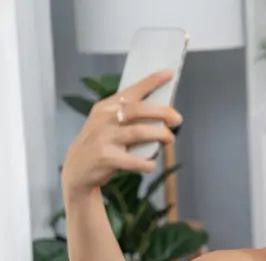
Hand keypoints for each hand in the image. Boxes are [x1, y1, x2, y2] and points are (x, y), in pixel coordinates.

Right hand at [61, 70, 182, 198]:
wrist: (77, 171)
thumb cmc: (99, 144)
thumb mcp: (106, 123)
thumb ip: (127, 115)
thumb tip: (162, 112)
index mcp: (106, 106)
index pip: (132, 90)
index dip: (152, 81)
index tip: (169, 73)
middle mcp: (104, 119)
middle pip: (139, 110)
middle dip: (163, 112)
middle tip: (177, 119)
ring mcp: (104, 138)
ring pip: (139, 132)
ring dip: (160, 135)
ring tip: (169, 139)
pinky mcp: (106, 158)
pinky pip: (135, 160)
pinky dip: (147, 163)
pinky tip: (151, 164)